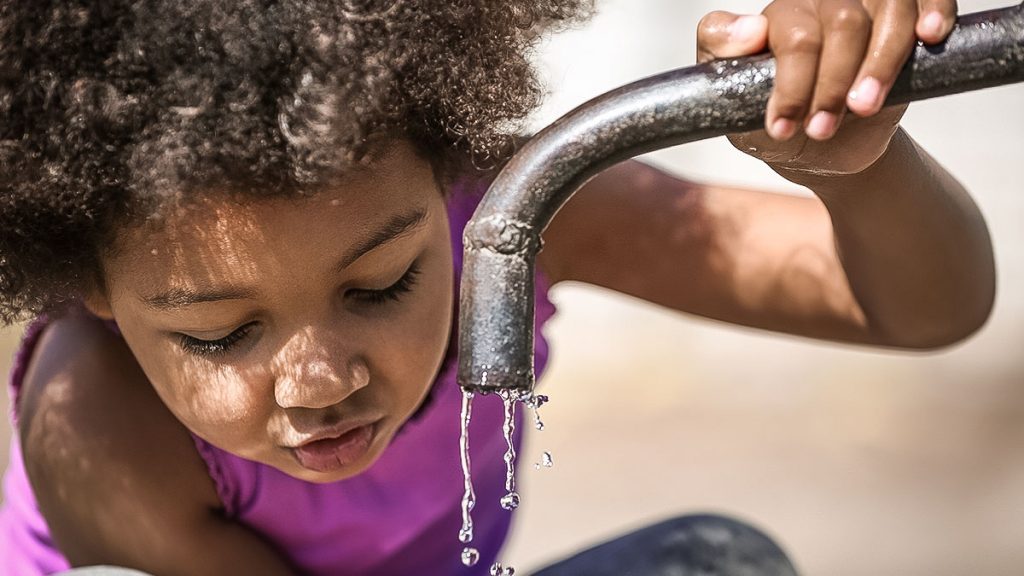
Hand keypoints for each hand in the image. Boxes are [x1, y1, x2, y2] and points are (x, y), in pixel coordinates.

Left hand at [697, 0, 956, 174]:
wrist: (827, 149)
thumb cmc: (777, 122)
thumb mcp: (734, 105)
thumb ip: (721, 57)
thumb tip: (751, 29)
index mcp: (778, 19)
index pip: (793, 34)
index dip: (792, 83)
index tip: (784, 127)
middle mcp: (821, 1)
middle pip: (840, 22)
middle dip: (832, 85)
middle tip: (822, 130)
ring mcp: (865, 4)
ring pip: (887, 7)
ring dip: (880, 64)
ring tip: (865, 108)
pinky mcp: (904, 13)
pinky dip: (934, 9)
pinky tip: (930, 36)